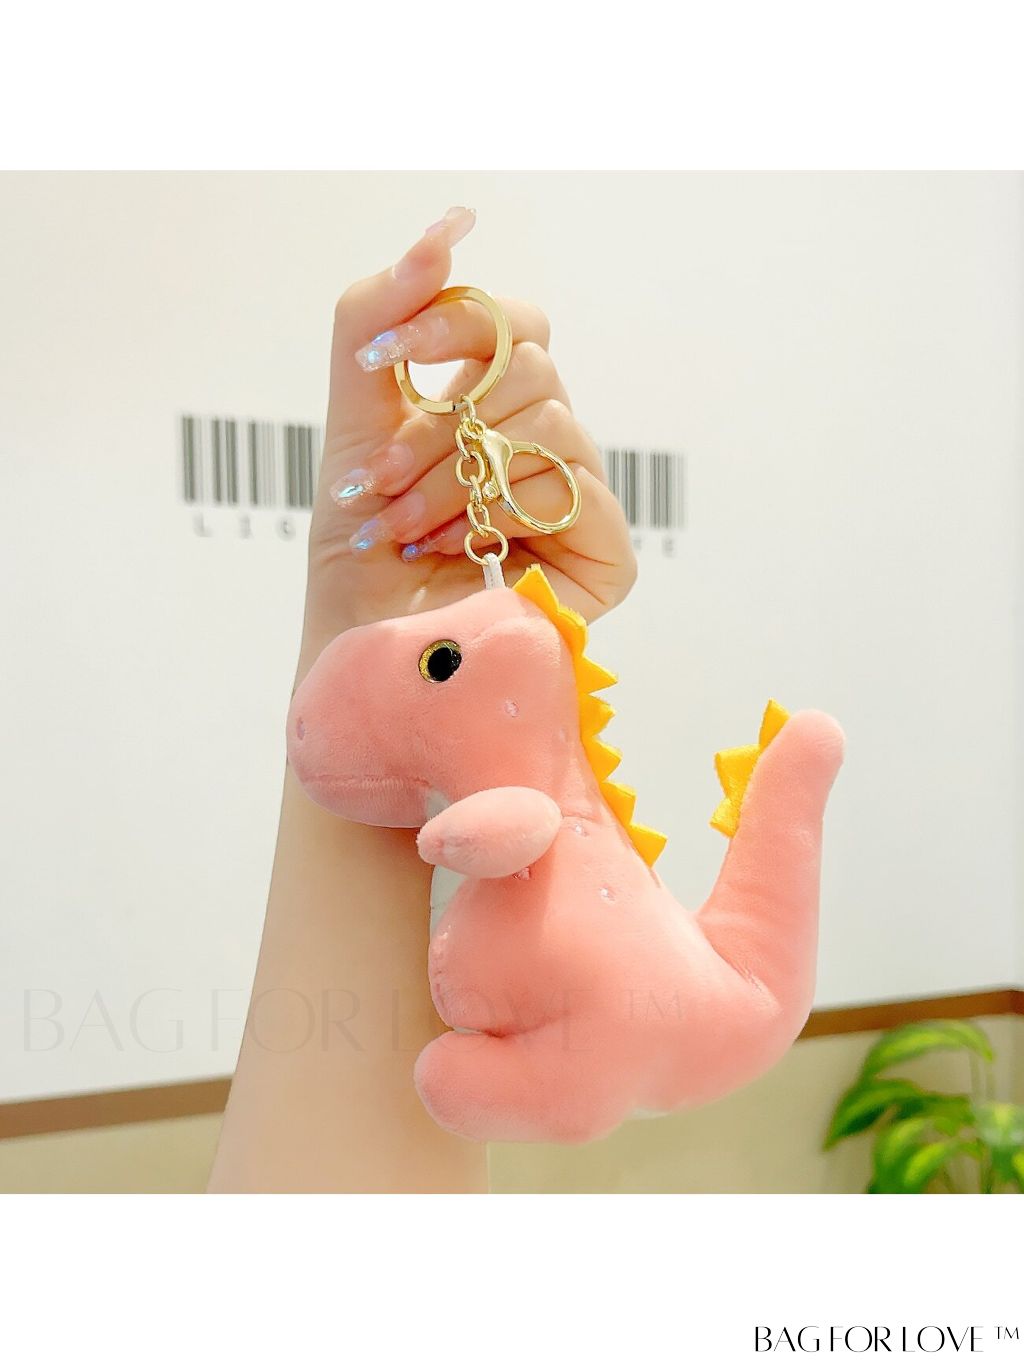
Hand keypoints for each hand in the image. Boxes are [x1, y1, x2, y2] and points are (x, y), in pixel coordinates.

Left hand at [299, 206, 635, 672]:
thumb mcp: (348, 421)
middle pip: (528, 364)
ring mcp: (580, 496)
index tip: (380, 359)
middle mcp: (545, 444)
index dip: (450, 318)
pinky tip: (466, 557)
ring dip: (454, 478)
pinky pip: (573, 482)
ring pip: (545, 421)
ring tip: (409, 534)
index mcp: (493, 408)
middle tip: (379, 484)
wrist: (365, 656)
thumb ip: (374, 314)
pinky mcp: (606, 554)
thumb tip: (448, 226)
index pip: (507, 320)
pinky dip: (502, 512)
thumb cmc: (360, 551)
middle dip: (435, 426)